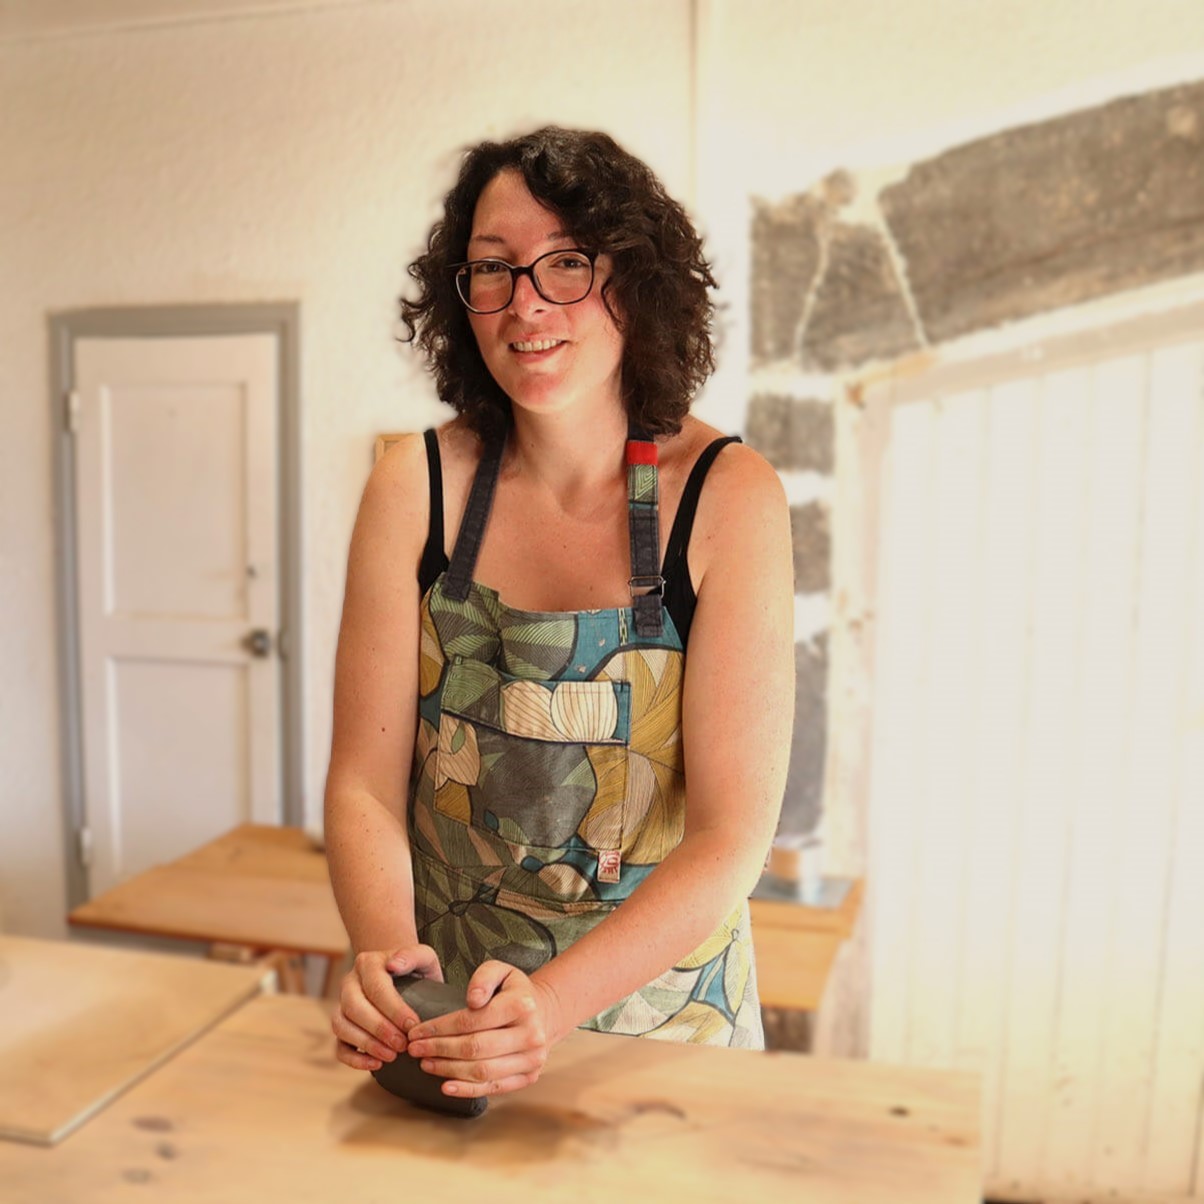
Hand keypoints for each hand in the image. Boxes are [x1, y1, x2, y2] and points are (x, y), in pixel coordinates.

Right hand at [331, 944, 442, 1070]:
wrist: (399, 973)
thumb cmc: (414, 968)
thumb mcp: (422, 956)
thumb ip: (412, 956)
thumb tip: (394, 964)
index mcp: (368, 963)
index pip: (376, 987)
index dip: (394, 1009)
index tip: (412, 1026)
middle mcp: (350, 983)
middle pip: (354, 1007)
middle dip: (379, 1029)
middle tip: (402, 1045)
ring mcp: (342, 1005)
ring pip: (341, 1026)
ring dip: (366, 1044)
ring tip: (391, 1056)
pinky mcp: (342, 1026)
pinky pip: (338, 1046)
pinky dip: (353, 1059)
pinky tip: (376, 1065)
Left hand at [403, 960, 563, 1099]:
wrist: (542, 1013)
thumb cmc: (513, 992)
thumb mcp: (501, 971)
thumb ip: (484, 977)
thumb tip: (473, 998)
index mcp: (521, 1005)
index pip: (472, 1020)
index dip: (440, 1028)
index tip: (417, 1031)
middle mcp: (530, 1034)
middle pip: (475, 1047)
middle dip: (439, 1049)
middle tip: (415, 1049)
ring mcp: (531, 1059)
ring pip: (482, 1071)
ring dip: (448, 1069)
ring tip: (426, 1063)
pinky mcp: (528, 1077)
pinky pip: (493, 1087)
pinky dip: (467, 1090)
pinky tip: (446, 1086)